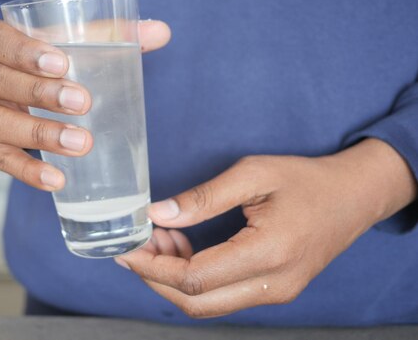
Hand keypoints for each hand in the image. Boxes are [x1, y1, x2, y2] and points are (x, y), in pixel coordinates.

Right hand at [0, 15, 169, 189]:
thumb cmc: (24, 57)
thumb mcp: (53, 39)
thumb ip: (102, 34)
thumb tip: (159, 32)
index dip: (21, 49)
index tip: (60, 62)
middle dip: (37, 93)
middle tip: (81, 102)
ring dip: (37, 133)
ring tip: (80, 142)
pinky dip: (26, 169)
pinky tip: (57, 178)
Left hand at [116, 138, 415, 317]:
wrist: (353, 197)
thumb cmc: (306, 180)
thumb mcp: (254, 174)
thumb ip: (204, 197)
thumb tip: (158, 213)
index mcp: (269, 253)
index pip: (195, 278)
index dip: (153, 267)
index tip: (126, 249)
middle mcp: (273, 285)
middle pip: (196, 303)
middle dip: (156, 279)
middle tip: (137, 246)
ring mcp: (276, 293)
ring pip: (208, 305)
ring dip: (174, 280)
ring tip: (161, 240)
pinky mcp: (274, 291)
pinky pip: (223, 297)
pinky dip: (195, 280)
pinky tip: (184, 249)